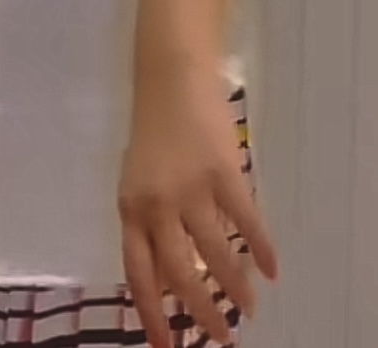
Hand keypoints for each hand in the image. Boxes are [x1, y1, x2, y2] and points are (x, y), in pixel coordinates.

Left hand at [119, 63, 277, 347]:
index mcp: (130, 208)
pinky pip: (246, 221)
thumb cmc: (152, 133)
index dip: (152, 314)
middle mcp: (156, 204)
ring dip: (235, 288)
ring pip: (215, 255)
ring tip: (249, 308)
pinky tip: (273, 268)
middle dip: (202, 313)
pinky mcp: (222, 172)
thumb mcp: (137, 182)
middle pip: (180, 274)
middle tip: (222, 338)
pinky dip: (262, 248)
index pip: (139, 273)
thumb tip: (168, 279)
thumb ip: (148, 226)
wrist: (169, 80)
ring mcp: (190, 188)